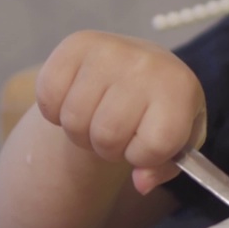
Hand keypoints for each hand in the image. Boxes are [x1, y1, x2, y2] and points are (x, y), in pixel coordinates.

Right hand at [35, 31, 205, 194]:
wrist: (145, 68)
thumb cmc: (162, 110)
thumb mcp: (178, 140)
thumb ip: (164, 167)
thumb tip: (141, 182)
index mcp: (180, 87)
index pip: (154, 146)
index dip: (143, 157)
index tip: (145, 143)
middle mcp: (146, 64)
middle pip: (107, 136)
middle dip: (109, 148)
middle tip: (117, 133)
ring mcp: (110, 50)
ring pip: (74, 121)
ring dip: (81, 133)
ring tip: (98, 118)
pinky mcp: (76, 44)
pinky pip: (48, 97)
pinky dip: (55, 111)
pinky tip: (75, 100)